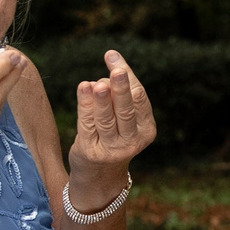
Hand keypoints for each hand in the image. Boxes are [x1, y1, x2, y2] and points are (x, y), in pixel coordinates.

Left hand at [68, 50, 155, 203]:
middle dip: (121, 89)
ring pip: (106, 119)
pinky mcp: (90, 151)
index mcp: (147, 130)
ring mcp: (111, 149)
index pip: (140, 100)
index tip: (114, 60)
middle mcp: (132, 141)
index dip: (129, 79)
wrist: (99, 173)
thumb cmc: (113, 135)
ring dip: (102, 100)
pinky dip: (85, 105)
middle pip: (126, 110)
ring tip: (97, 83)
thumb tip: (112, 56)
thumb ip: (119, 89)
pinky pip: (87, 125)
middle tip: (117, 71)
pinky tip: (83, 88)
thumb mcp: (124, 116)